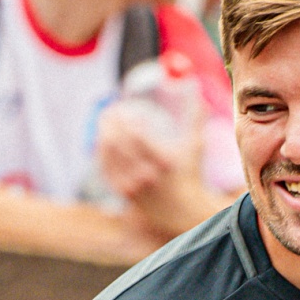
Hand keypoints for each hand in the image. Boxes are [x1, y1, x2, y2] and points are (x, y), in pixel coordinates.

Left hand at [95, 106, 208, 239]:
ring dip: (103, 133)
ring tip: (105, 120)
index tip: (125, 109)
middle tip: (110, 110)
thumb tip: (197, 88)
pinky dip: (102, 151)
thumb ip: (196, 118)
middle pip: (118, 142)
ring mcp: (133, 185)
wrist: (182, 211)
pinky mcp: (123, 192)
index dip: (126, 120)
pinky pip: (106, 168)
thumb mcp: (195, 146)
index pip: (137, 136)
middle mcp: (147, 175)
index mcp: (164, 161)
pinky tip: (103, 139)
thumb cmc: (189, 173)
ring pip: (108, 154)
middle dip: (111, 122)